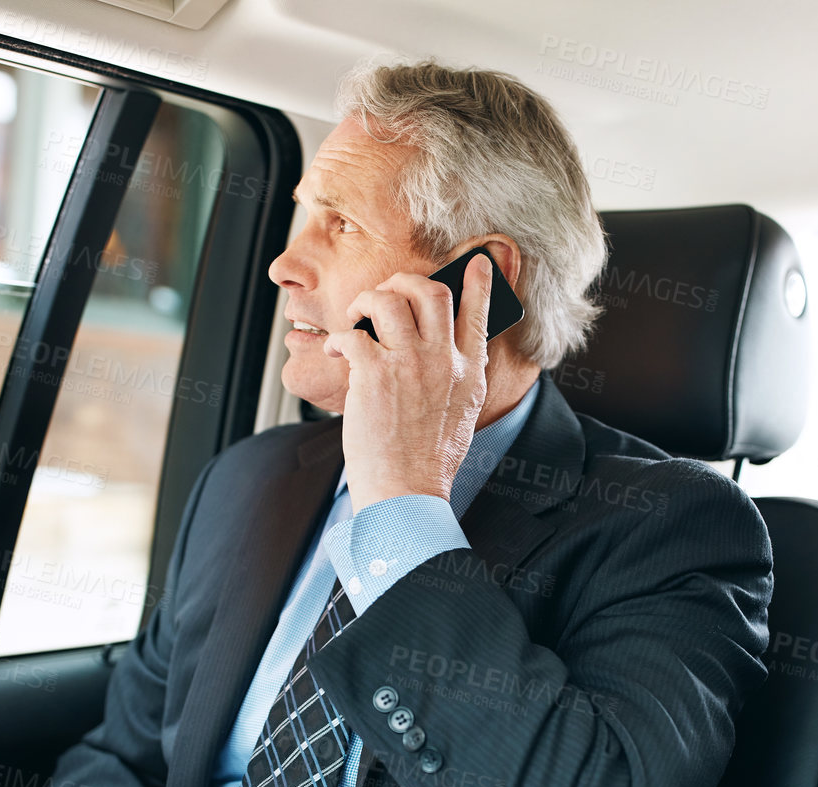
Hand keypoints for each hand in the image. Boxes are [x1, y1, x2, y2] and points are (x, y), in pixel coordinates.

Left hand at [322, 252, 494, 510]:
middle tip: (386, 294)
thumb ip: (459, 378)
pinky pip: (353, 334)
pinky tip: (337, 352)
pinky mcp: (375, 376)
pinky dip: (340, 338)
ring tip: (356, 319)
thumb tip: (448, 353)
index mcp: (469, 373)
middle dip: (403, 282)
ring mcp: (410, 365)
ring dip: (366, 302)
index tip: (478, 262)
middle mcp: (444, 362)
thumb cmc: (427, 463)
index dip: (480, 282)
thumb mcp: (461, 415)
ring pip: (389, 299)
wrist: (406, 493)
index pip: (480, 313)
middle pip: (430, 292)